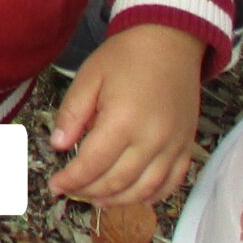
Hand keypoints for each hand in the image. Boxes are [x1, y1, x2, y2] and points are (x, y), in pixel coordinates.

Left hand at [49, 22, 204, 203]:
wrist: (170, 42)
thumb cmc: (125, 57)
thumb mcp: (89, 77)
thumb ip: (72, 113)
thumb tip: (58, 145)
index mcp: (122, 121)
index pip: (92, 164)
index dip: (71, 180)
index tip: (55, 186)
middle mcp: (151, 139)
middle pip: (117, 181)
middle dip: (89, 191)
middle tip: (71, 192)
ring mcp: (173, 146)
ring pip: (144, 189)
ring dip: (118, 200)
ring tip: (96, 200)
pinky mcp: (187, 146)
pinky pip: (172, 182)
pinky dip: (152, 196)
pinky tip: (133, 196)